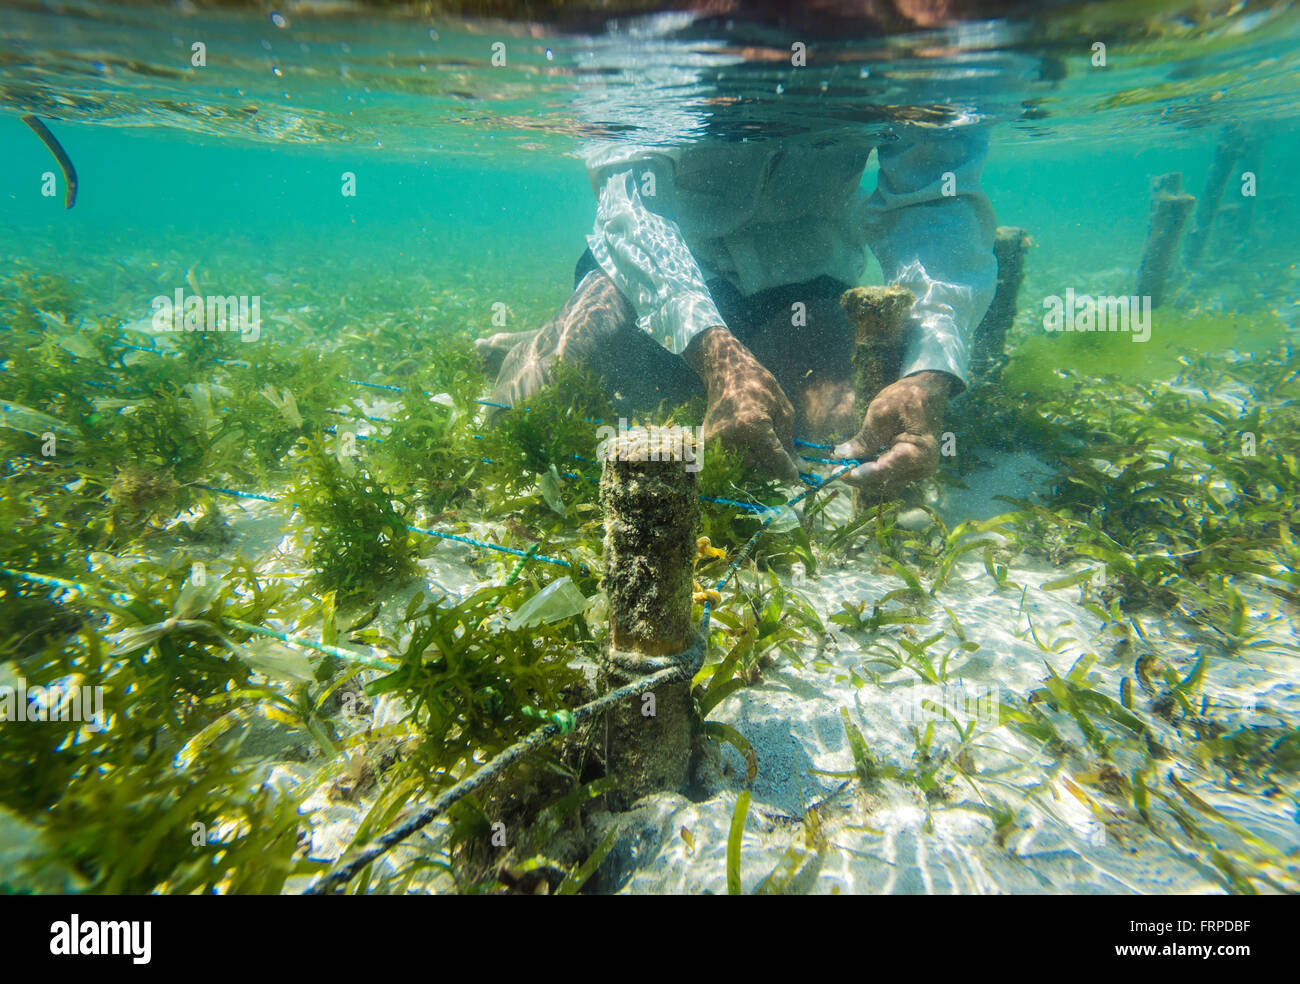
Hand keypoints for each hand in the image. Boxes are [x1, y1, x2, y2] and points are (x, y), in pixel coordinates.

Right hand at [685, 326, 801, 481]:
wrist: (726, 373)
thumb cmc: (759, 387)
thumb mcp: (783, 411)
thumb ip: (788, 443)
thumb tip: (798, 469)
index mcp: (752, 427)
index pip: (774, 460)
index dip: (788, 471)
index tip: (797, 476)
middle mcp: (730, 439)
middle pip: (760, 468)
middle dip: (772, 465)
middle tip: (776, 451)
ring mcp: (716, 444)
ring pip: (746, 468)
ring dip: (758, 461)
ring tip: (758, 438)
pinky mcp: (707, 446)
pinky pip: (732, 462)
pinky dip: (744, 456)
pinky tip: (746, 439)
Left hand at [833, 371, 950, 498]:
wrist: (927, 392)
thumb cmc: (907, 397)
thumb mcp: (882, 412)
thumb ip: (864, 438)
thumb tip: (841, 455)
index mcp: (920, 452)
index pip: (885, 470)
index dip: (859, 473)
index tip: (837, 471)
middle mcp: (922, 467)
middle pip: (883, 480)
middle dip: (856, 475)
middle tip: (832, 467)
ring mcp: (917, 470)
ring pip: (883, 481)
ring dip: (861, 474)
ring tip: (839, 463)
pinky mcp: (911, 468)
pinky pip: (887, 475)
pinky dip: (869, 470)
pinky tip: (854, 462)